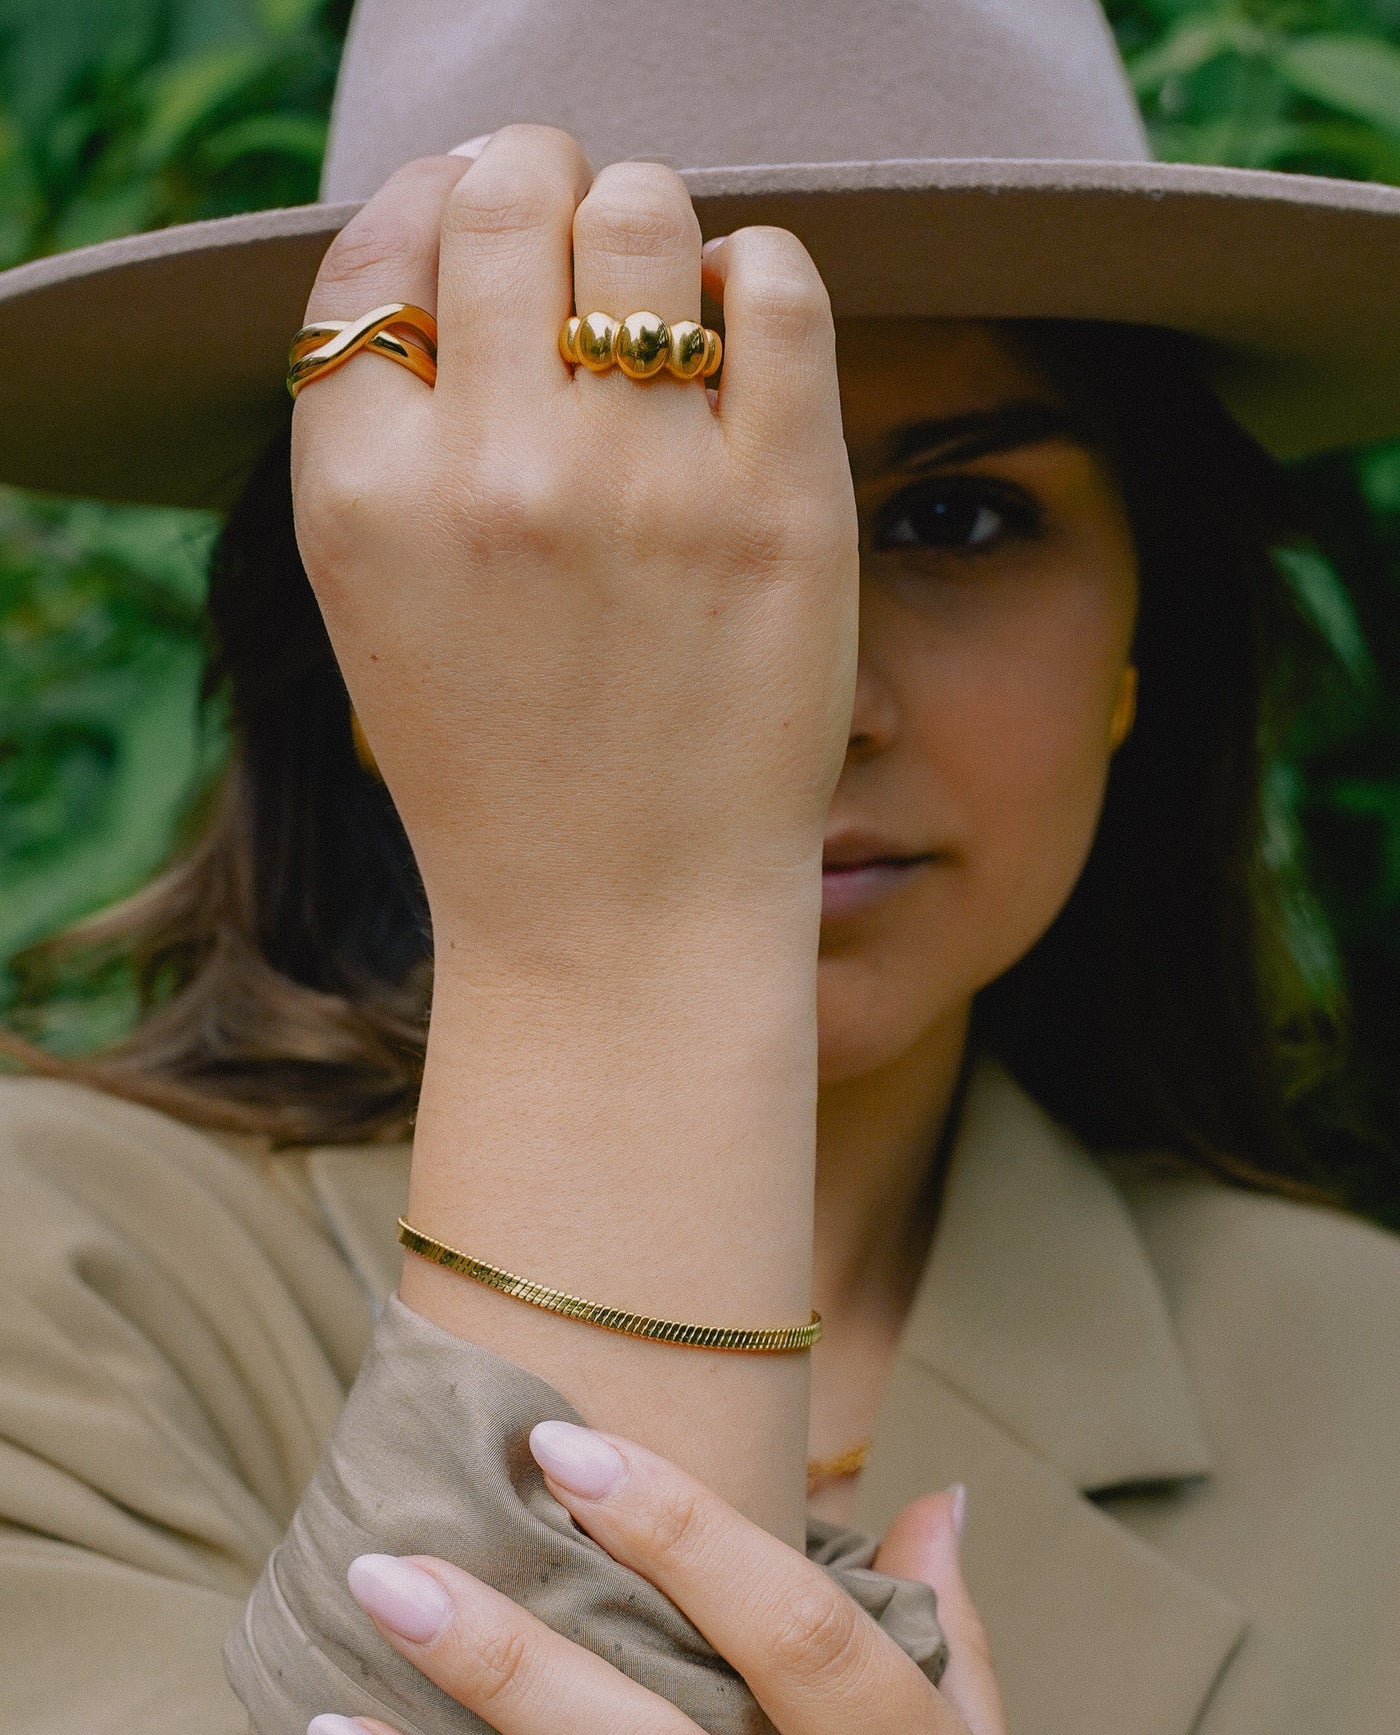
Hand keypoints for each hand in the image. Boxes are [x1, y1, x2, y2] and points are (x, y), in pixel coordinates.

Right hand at [292, 125, 858, 973]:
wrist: (616, 919)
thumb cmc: (499, 758)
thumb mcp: (374, 598)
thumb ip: (390, 428)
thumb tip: (460, 216)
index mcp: (363, 494)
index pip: (383, 242)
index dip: (438, 212)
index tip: (483, 246)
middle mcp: (494, 474)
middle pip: (512, 189)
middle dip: (545, 189)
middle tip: (579, 253)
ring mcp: (645, 489)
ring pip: (647, 211)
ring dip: (655, 230)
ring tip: (666, 310)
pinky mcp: (784, 510)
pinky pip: (783, 282)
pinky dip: (765, 279)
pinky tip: (748, 342)